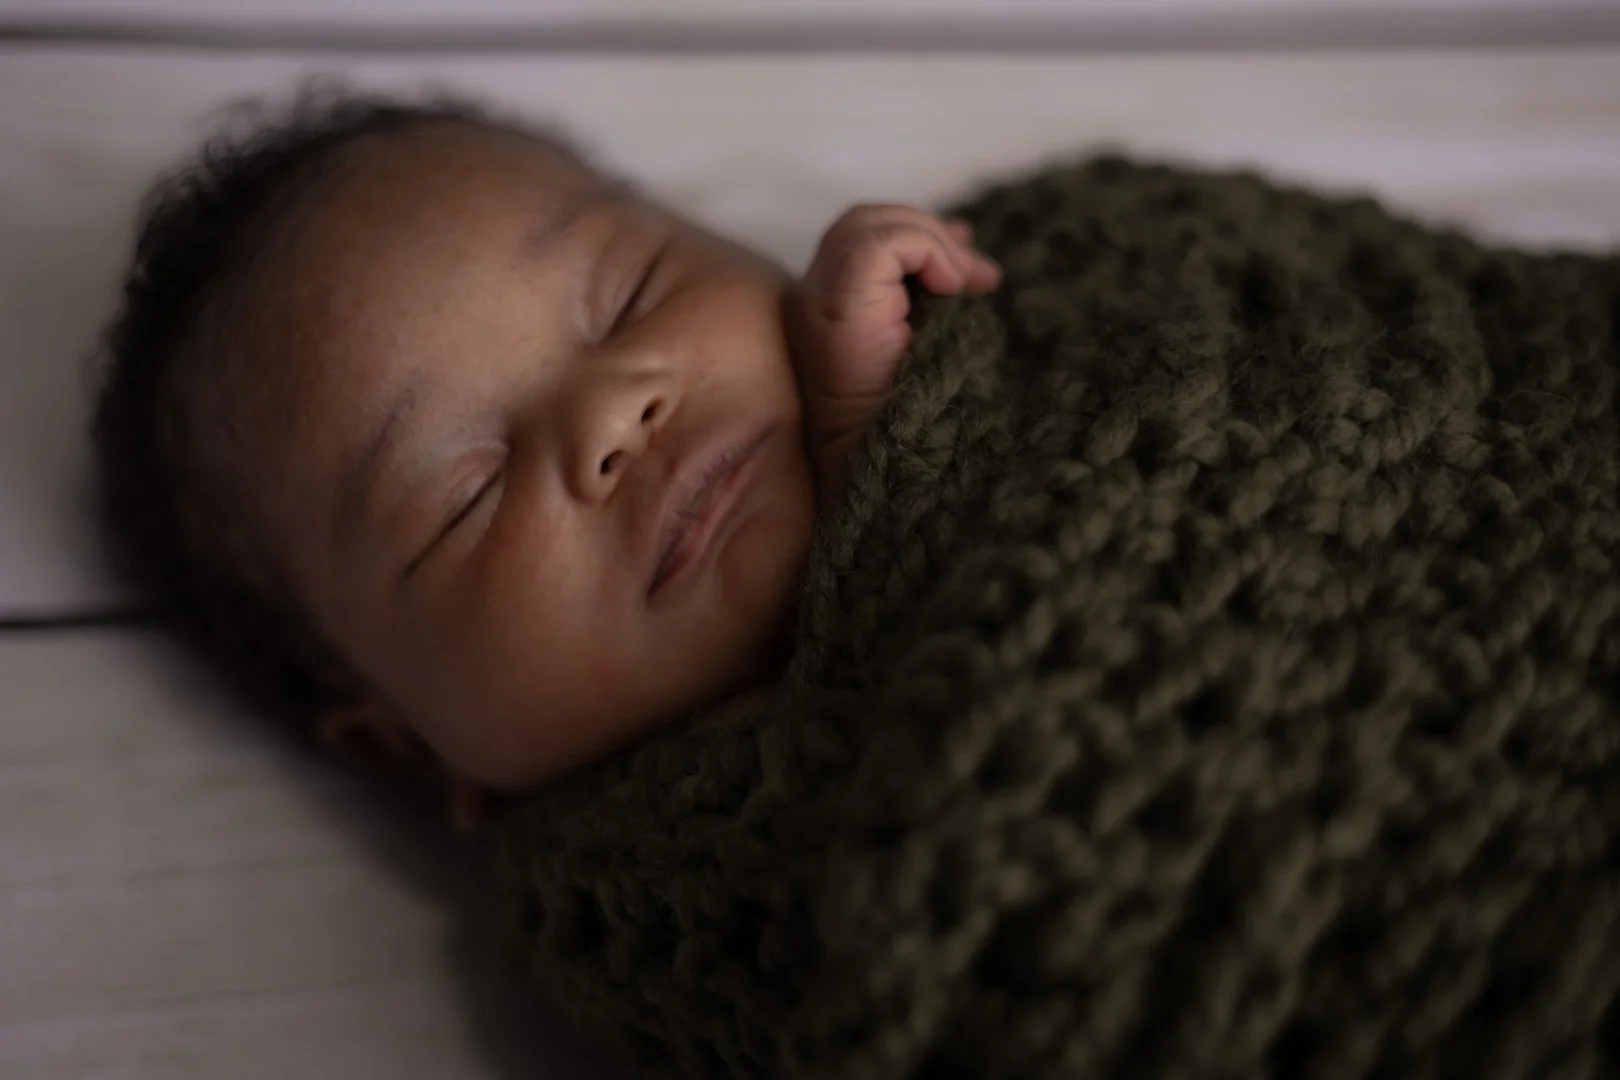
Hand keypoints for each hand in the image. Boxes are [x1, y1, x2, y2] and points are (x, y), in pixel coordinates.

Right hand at [790, 205, 1000, 506]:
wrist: (893, 474)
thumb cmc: (914, 425)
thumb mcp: (928, 344)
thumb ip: (933, 295)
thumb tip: (964, 243)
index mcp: (828, 314)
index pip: (863, 242)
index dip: (920, 240)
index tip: (970, 271)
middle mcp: (810, 302)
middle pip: (862, 222)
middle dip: (928, 234)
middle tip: (979, 278)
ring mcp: (817, 302)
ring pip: (867, 223)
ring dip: (929, 241)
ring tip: (965, 285)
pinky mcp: (837, 306)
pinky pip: (879, 244)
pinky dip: (925, 251)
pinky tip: (953, 287)